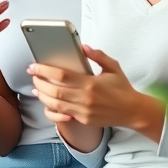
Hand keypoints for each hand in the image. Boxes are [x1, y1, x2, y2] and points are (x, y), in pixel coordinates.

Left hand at [29, 46, 162, 132]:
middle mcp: (85, 98)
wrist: (133, 111)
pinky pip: (62, 115)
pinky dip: (52, 108)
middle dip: (39, 82)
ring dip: (42, 96)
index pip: (61, 75)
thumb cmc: (123, 89)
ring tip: (36, 88)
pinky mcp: (83, 120)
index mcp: (91, 83)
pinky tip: (47, 102)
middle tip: (33, 76)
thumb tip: (83, 47)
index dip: (44, 70)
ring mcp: (83, 111)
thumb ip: (98, 56)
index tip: (34, 66)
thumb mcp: (113, 67)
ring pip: (55, 104)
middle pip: (54, 91)